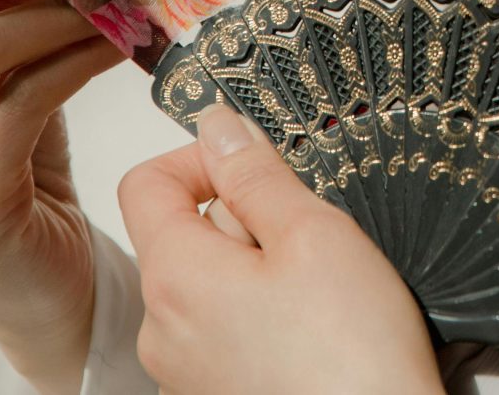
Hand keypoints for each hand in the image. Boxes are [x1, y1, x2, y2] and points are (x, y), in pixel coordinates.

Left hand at [119, 104, 439, 394]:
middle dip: (243, 220)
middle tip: (307, 236)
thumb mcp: (314, 233)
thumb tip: (219, 128)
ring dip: (255, 271)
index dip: (200, 158)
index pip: (145, 183)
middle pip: (181, 236)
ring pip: (207, 286)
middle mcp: (163, 331)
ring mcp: (184, 373)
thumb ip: (257, 175)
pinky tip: (313, 331)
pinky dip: (261, 317)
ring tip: (318, 290)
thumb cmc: (352, 359)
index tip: (253, 164)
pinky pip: (223, 333)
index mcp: (176, 278)